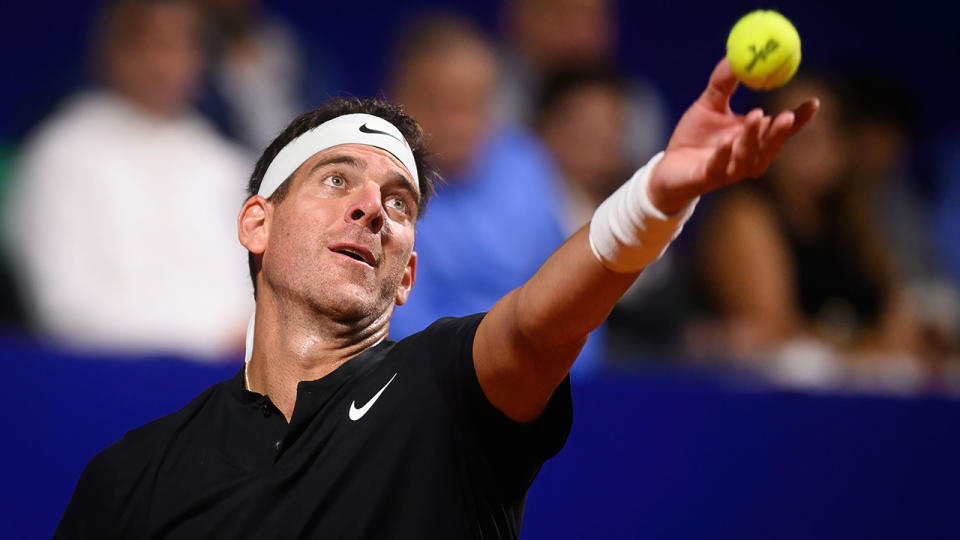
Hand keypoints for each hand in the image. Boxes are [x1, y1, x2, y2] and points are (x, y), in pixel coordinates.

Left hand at [647, 58, 818, 213]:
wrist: (667, 169)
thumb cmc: (694, 137)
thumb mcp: (709, 105)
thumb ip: (723, 83)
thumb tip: (736, 54)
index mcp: (754, 140)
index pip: (783, 130)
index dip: (800, 119)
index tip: (813, 102)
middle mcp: (747, 158)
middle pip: (770, 147)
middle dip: (780, 132)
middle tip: (788, 115)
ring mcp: (729, 171)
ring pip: (747, 157)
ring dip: (753, 138)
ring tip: (756, 115)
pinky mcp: (707, 178)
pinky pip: (718, 167)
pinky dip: (724, 154)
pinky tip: (726, 140)